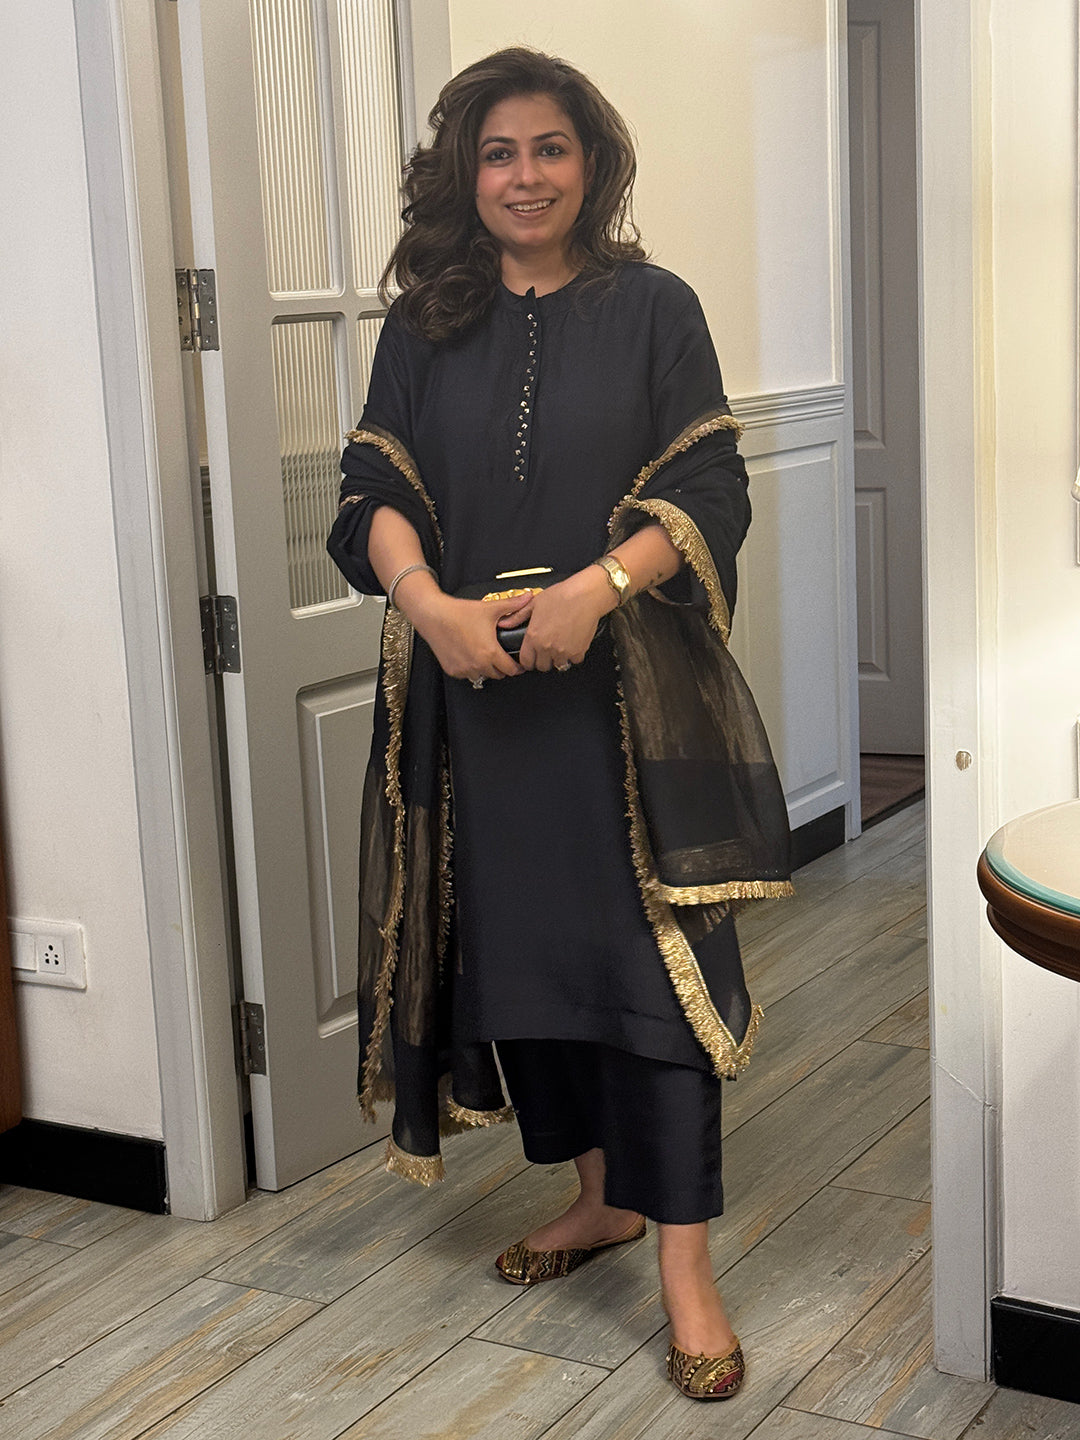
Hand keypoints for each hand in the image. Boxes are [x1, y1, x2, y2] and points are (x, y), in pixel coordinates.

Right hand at [408, 589, 530, 681]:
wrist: (433, 615)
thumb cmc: (458, 612)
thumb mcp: (490, 608)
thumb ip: (513, 605)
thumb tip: (529, 597)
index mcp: (490, 652)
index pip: (512, 670)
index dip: (518, 667)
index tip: (518, 663)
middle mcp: (478, 664)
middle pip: (498, 675)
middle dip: (502, 667)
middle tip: (501, 656)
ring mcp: (465, 669)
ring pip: (483, 676)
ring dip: (486, 669)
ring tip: (485, 654)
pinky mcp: (453, 670)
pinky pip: (467, 675)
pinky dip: (471, 668)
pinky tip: (470, 655)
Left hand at [516, 567, 616, 671]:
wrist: (586, 595)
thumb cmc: (562, 595)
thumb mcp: (535, 603)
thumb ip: (518, 616)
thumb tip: (505, 623)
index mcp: (534, 636)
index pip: (526, 661)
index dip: (527, 660)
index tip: (531, 657)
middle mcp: (547, 647)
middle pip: (541, 666)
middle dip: (543, 660)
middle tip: (546, 650)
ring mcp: (563, 651)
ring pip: (557, 665)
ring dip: (558, 658)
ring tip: (559, 645)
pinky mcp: (578, 651)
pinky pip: (573, 661)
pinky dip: (573, 655)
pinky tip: (572, 643)